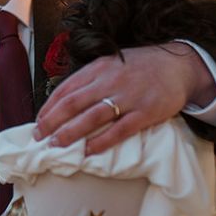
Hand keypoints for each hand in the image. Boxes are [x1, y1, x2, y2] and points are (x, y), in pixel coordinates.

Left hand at [33, 42, 215, 154]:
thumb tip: (64, 101)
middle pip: (74, 102)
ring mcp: (128, 96)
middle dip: (53, 121)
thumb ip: (90, 79)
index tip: (37, 122)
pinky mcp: (145, 112)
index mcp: (99, 68)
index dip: (49, 107)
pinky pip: (120, 129)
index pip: (66, 88)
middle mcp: (110, 80)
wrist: (178, 65)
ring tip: (56, 145)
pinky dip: (102, 142)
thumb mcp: (112, 63)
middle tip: (39, 138)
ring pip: (92, 116)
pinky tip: (88, 152)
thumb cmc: (140, 67)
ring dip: (71, 132)